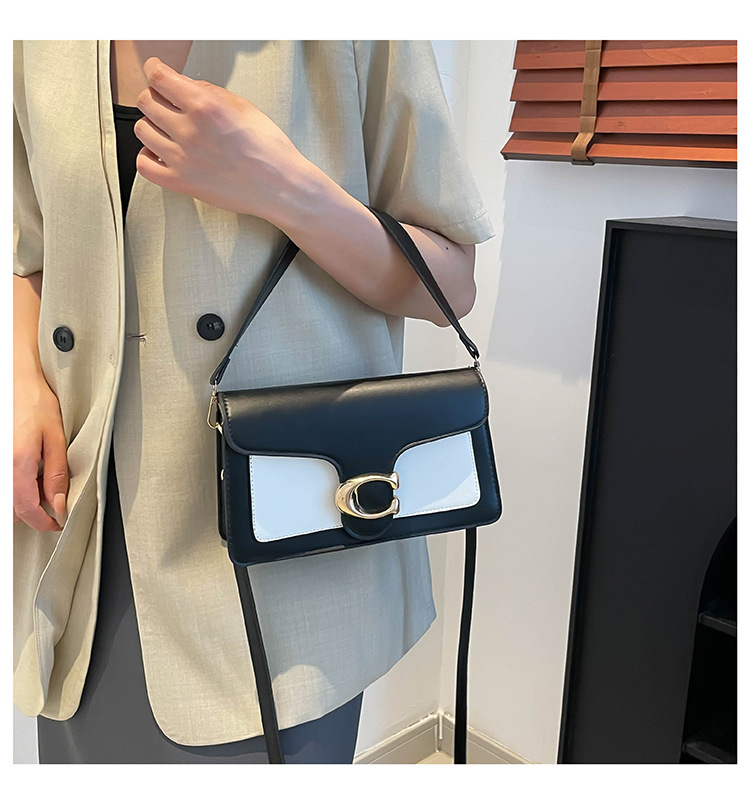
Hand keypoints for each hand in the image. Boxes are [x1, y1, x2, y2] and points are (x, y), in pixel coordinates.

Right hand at [13, 374, 67, 531]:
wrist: (13, 380)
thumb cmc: (32, 401)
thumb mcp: (55, 438)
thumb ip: (57, 474)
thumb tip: (59, 502)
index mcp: (17, 465)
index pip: (27, 511)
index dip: (44, 523)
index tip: (56, 523)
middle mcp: (0, 467)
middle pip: (13, 509)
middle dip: (34, 510)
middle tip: (53, 497)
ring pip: (7, 498)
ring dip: (24, 497)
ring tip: (41, 477)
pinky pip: (4, 483)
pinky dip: (16, 484)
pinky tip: (28, 470)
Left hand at [133, 57, 311, 221]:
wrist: (280, 187)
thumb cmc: (268, 149)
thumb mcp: (243, 106)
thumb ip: (209, 91)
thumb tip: (184, 84)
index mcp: (205, 107)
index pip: (158, 77)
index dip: (154, 70)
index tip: (156, 72)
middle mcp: (189, 131)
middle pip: (146, 101)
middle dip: (155, 97)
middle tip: (167, 104)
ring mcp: (182, 159)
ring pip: (142, 130)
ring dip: (153, 126)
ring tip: (169, 131)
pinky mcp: (181, 183)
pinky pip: (144, 165)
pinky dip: (148, 156)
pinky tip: (163, 154)